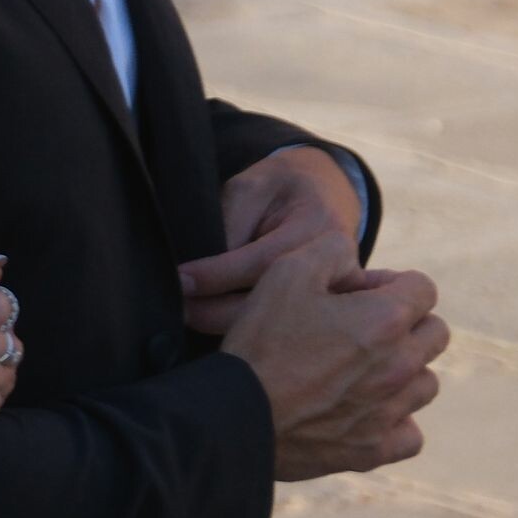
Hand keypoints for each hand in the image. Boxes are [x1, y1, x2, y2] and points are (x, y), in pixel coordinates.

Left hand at [178, 147, 364, 338]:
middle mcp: (336, 261)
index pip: (263, 259)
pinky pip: (284, 325)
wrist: (322, 193)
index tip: (182, 282)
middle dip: (220, 312)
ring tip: (191, 318)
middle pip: (276, 301)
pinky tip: (216, 326)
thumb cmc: (277, 187)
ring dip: (233, 328)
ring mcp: (337, 289)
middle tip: (180, 310)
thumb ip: (231, 225)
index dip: (218, 275)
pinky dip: (250, 330)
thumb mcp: (249, 188)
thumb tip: (203, 273)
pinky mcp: (326, 307)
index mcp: (317, 223)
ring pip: (279, 322)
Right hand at [225, 231, 446, 479]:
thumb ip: (332, 250)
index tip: (353, 295)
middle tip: (359, 327)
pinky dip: (395, 421)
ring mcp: (389, 411)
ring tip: (360, 370)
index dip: (388, 283)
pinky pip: (411, 434)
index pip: (424, 288)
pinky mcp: (372, 449)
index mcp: (385, 319)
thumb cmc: (261, 339)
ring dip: (403, 371)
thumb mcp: (287, 270)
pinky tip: (366, 411)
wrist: (236, 413)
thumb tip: (356, 259)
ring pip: (426, 383)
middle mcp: (400, 365)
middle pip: (435, 334)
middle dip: (406, 323)